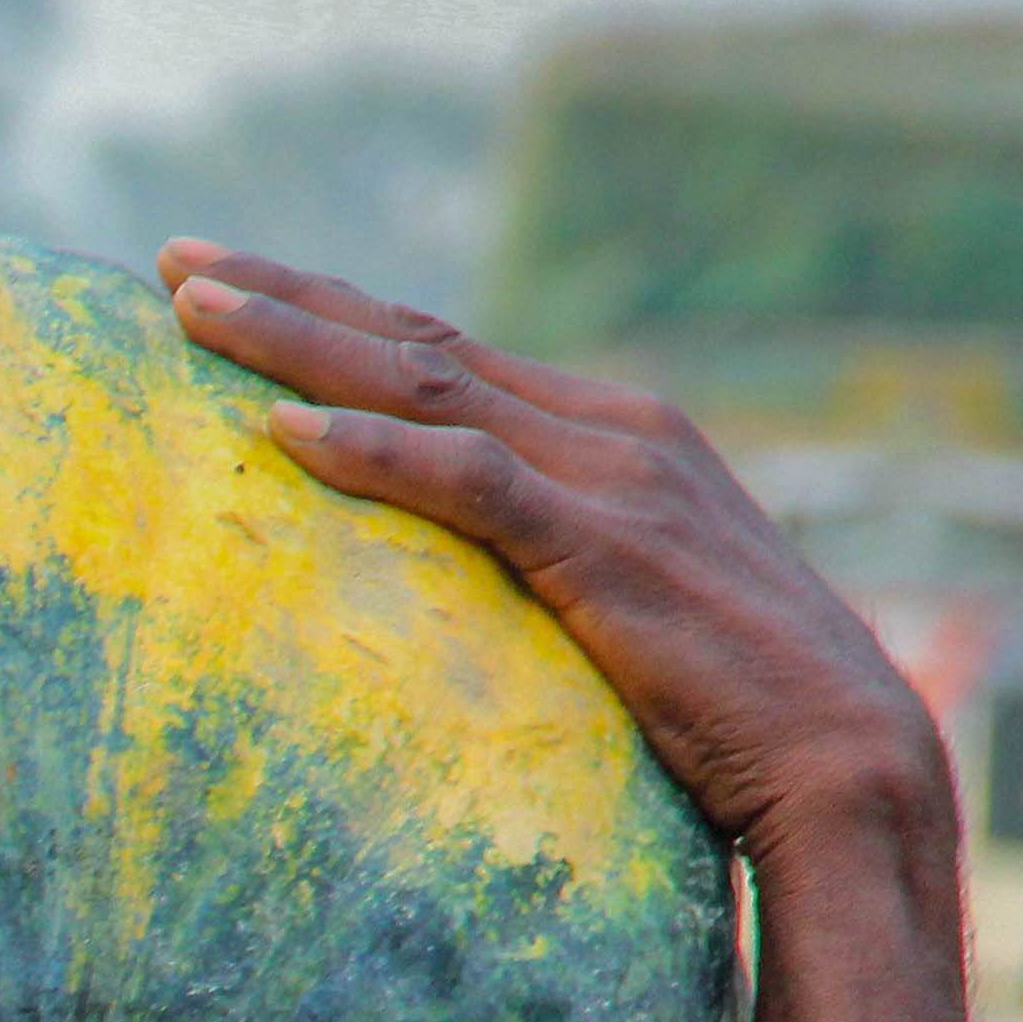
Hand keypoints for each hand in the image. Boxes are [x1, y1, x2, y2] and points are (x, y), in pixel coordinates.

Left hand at [158, 241, 947, 867]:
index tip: (226, 285)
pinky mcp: (608, 551)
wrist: (847, 759)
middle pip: (415, 341)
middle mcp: (612, 431)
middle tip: (174, 262)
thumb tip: (440, 583)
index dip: (332, 313)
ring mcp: (614, 482)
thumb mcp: (619, 603)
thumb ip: (542, 564)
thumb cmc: (729, 706)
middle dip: (289, 295)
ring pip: (424, 386)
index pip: (444, 353)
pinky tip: (282, 431)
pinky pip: (468, 484)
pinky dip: (372, 452)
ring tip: (192, 315)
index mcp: (613, 433)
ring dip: (300, 345)